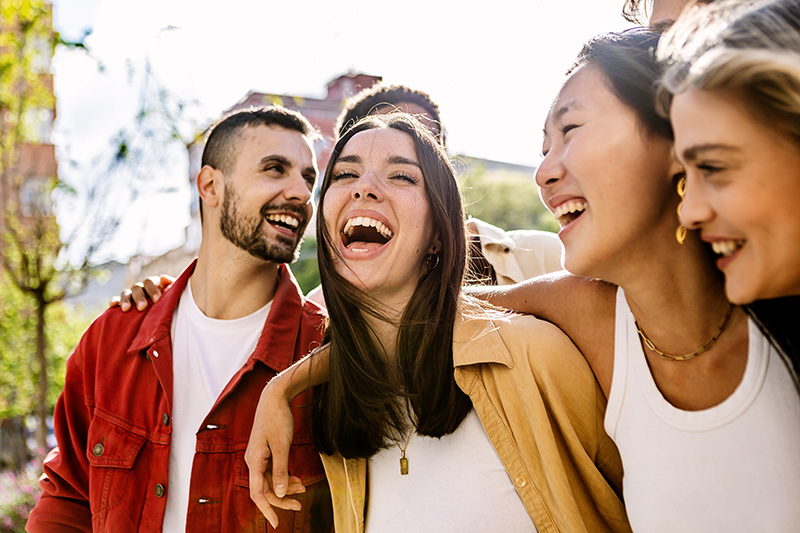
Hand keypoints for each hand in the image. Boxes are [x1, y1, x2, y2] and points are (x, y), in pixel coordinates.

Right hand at [109, 275, 173, 311]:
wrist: (162, 312)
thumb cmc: (170, 302)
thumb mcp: (173, 294)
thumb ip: (171, 285)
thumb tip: (164, 279)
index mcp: (153, 283)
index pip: (150, 282)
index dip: (153, 290)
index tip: (157, 300)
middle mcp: (141, 287)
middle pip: (137, 288)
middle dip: (140, 297)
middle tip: (143, 307)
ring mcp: (132, 294)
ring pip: (126, 293)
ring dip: (126, 300)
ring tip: (126, 309)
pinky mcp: (123, 302)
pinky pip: (117, 299)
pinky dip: (115, 301)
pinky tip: (113, 305)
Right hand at [245, 377, 299, 527]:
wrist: (274, 398)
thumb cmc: (277, 419)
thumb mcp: (282, 446)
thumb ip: (281, 471)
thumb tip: (281, 493)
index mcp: (254, 462)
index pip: (258, 494)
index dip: (267, 510)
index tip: (276, 523)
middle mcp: (254, 462)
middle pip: (266, 489)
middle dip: (282, 499)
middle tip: (299, 505)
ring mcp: (259, 457)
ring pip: (271, 481)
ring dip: (286, 487)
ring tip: (303, 488)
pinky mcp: (266, 452)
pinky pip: (274, 471)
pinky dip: (285, 476)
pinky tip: (297, 479)